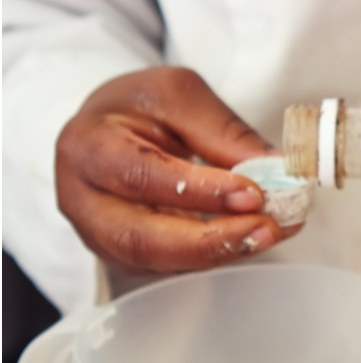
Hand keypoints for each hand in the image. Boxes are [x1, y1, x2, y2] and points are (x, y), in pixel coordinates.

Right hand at [55, 67, 290, 273]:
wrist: (108, 127)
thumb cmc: (138, 107)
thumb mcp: (179, 95)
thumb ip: (223, 132)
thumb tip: (275, 171)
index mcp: (88, 147)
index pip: (141, 177)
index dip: (200, 191)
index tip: (253, 194)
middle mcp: (82, 199)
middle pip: (140, 238)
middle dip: (210, 240)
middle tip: (267, 228)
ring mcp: (100, 235)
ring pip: (158, 261)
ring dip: (221, 252)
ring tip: (269, 233)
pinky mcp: (125, 256)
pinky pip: (172, 266)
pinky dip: (218, 255)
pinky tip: (253, 236)